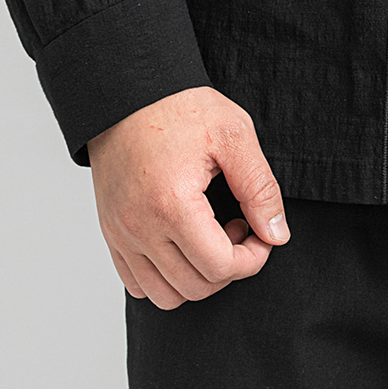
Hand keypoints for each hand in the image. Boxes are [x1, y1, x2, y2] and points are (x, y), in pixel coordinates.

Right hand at [86, 86, 290, 307]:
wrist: (129, 92)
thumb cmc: (180, 107)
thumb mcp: (234, 135)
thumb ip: (260, 188)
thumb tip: (276, 235)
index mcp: (172, 205)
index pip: (220, 267)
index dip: (252, 259)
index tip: (260, 233)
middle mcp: (140, 227)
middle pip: (196, 287)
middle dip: (229, 267)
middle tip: (239, 226)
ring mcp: (121, 234)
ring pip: (165, 296)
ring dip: (197, 278)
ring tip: (210, 236)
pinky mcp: (111, 233)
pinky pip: (137, 284)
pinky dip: (164, 277)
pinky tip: (183, 242)